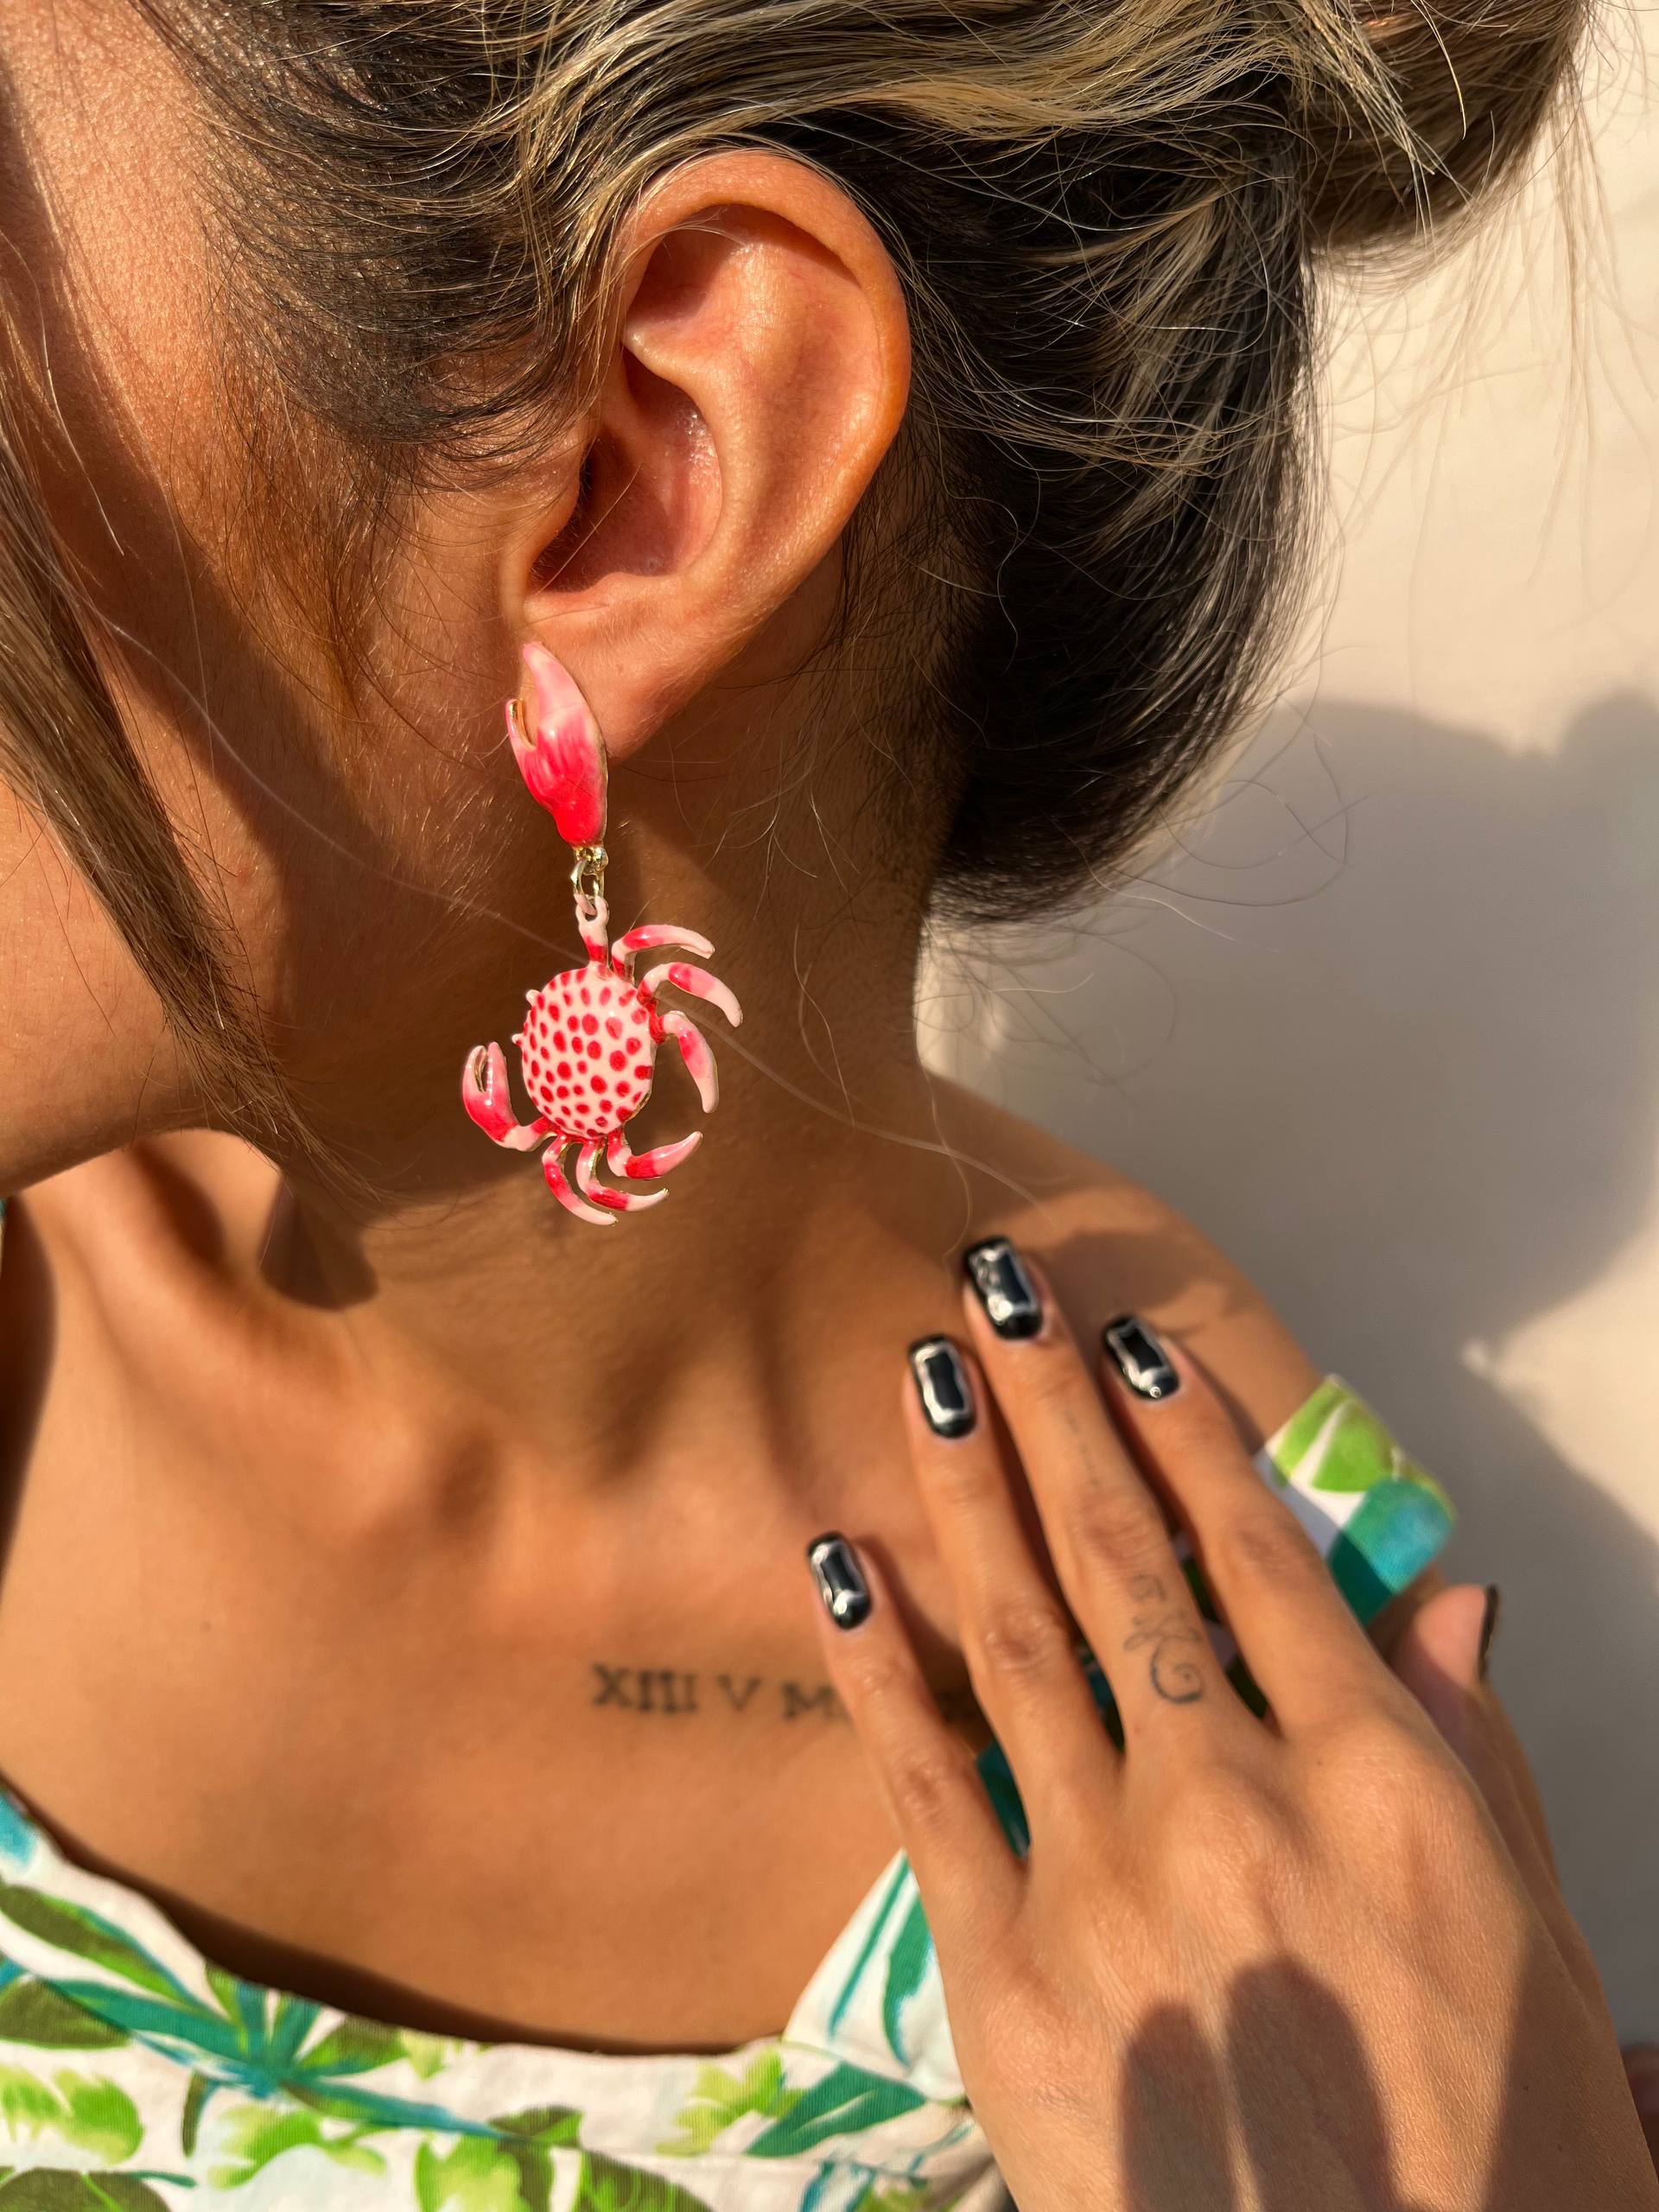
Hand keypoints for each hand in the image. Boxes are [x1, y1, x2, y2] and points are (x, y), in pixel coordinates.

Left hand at [805, 1245, 1656, 2211]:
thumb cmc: (1500, 2154)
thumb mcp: (1530, 1937)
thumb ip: (1468, 1754)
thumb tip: (1444, 1602)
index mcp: (1378, 1784)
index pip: (1262, 1558)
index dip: (1190, 1436)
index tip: (1131, 1344)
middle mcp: (1237, 1802)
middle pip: (1126, 1560)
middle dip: (1053, 1408)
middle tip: (996, 1290)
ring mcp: (1112, 1883)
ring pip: (1022, 1637)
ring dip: (965, 1488)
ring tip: (925, 1375)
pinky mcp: (1009, 1977)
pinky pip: (931, 1787)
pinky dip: (881, 1665)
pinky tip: (841, 1560)